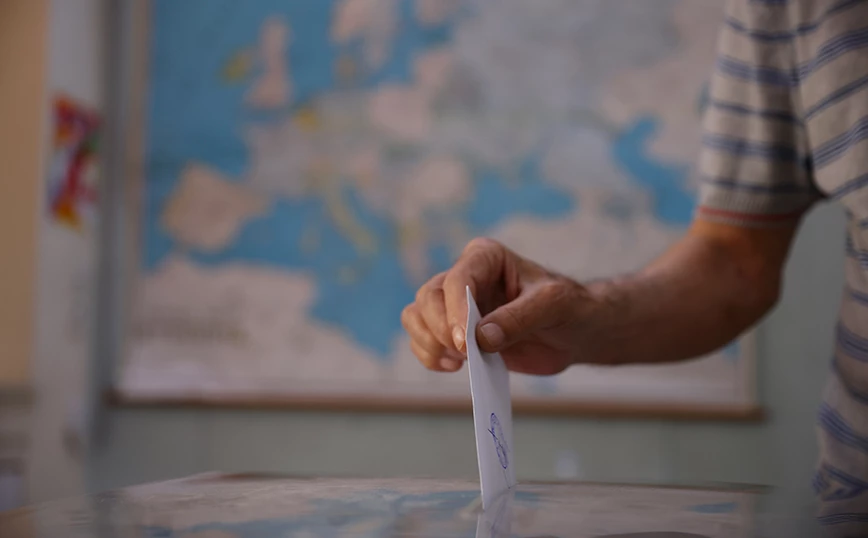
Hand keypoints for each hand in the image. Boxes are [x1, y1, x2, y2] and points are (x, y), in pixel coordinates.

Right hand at [401, 238, 602, 374]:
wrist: (574, 332)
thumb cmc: (569, 309)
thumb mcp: (554, 306)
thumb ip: (519, 318)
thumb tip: (481, 338)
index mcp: (486, 257)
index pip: (457, 279)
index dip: (455, 311)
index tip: (466, 342)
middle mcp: (464, 276)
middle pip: (428, 297)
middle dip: (439, 329)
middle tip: (466, 354)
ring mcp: (455, 305)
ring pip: (416, 316)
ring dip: (429, 343)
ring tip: (458, 361)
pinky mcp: (454, 331)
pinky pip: (422, 340)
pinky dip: (430, 356)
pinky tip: (455, 367)